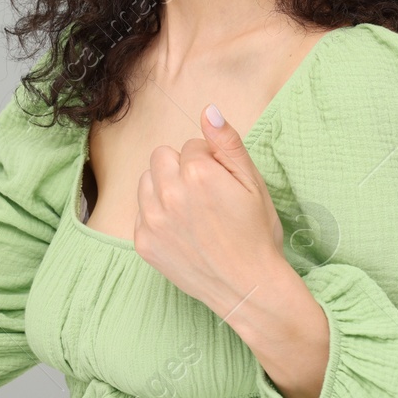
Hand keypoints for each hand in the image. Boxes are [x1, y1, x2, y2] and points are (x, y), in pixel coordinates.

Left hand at [133, 102, 290, 321]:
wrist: (249, 287)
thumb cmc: (256, 233)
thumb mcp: (252, 183)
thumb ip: (227, 143)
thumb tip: (207, 110)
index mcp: (197, 173)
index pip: (191, 146)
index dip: (210, 162)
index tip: (222, 186)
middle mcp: (168, 194)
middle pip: (162, 157)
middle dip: (181, 169)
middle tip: (205, 196)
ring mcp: (152, 220)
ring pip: (147, 181)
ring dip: (164, 189)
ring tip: (192, 212)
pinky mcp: (143, 243)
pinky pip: (140, 212)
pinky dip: (157, 216)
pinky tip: (181, 231)